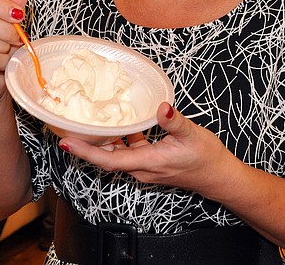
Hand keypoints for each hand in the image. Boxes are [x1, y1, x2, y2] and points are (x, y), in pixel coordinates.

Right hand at [0, 0, 30, 102]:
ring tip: (9, 51)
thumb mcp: (9, 25)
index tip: (19, 14)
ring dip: (3, 47)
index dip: (0, 5)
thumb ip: (13, 5)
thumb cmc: (0, 48)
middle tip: (19, 37)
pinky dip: (2, 62)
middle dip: (5, 29)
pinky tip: (4, 63)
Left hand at [59, 103, 236, 194]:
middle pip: (106, 159)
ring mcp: (145, 168)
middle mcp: (142, 169)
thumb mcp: (192, 135)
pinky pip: (127, 153)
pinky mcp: (150, 163)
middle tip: (66, 128)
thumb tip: (162, 107)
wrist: (219, 177)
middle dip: (85, 146)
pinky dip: (118, 140)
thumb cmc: (206, 158)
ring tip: (85, 124)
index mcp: (149, 162)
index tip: (66, 143)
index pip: (109, 160)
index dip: (86, 152)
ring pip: (116, 156)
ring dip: (100, 142)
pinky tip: (118, 125)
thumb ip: (174, 121)